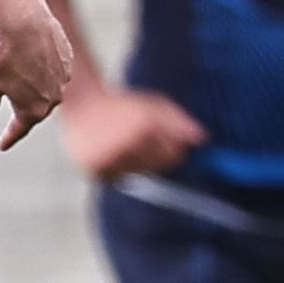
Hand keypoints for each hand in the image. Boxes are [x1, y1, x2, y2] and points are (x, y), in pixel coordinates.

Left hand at [0, 3, 75, 150]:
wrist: (26, 21)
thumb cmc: (5, 54)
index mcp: (34, 109)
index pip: (19, 129)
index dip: (8, 138)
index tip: (1, 145)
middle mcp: (54, 98)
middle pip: (36, 110)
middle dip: (23, 112)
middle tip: (13, 117)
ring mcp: (64, 79)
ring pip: (47, 90)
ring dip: (34, 89)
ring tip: (20, 79)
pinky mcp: (67, 59)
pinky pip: (54, 71)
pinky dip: (43, 72)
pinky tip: (33, 62)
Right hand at [58, 85, 206, 180]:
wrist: (81, 105)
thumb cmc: (121, 104)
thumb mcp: (153, 105)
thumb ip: (178, 121)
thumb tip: (202, 138)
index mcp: (145, 123)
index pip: (175, 152)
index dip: (176, 149)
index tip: (170, 142)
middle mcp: (128, 142)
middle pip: (159, 165)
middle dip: (159, 156)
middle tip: (144, 141)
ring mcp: (111, 158)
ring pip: (139, 173)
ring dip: (138, 164)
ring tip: (125, 144)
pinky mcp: (95, 169)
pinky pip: (119, 178)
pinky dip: (121, 170)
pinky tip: (113, 152)